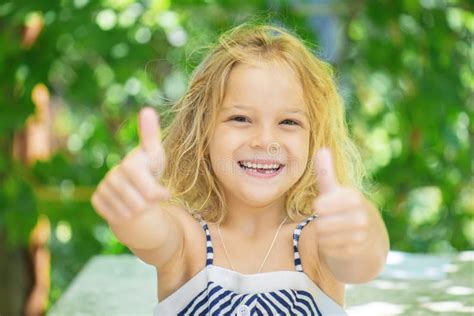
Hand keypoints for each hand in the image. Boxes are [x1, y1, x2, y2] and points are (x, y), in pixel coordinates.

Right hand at [91, 107, 170, 225]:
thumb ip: (152, 135)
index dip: (157, 194)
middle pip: (139, 206)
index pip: (148, 192)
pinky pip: (116, 218)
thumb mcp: (156, 154)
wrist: (134, 186)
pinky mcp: (96, 201)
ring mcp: (103, 189)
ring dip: (139, 211)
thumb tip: (147, 109)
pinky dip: (125, 216)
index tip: (166, 194)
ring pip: (128, 214)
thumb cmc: (149, 168)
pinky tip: (127, 204)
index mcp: (129, 165)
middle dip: (149, 204)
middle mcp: (112, 176)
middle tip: (149, 196)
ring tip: (139, 199)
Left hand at [312, 148, 375, 258]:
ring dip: (324, 236)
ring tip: (333, 232)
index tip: (322, 207)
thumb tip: (322, 149)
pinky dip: (329, 248)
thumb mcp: (336, 191)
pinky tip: (337, 243)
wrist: (369, 239)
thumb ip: (326, 173)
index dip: (319, 207)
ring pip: (324, 238)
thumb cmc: (345, 210)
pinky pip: (330, 251)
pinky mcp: (357, 252)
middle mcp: (361, 216)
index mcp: (354, 197)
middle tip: (329, 221)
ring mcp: (361, 235)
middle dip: (320, 224)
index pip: (321, 205)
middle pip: (321, 224)